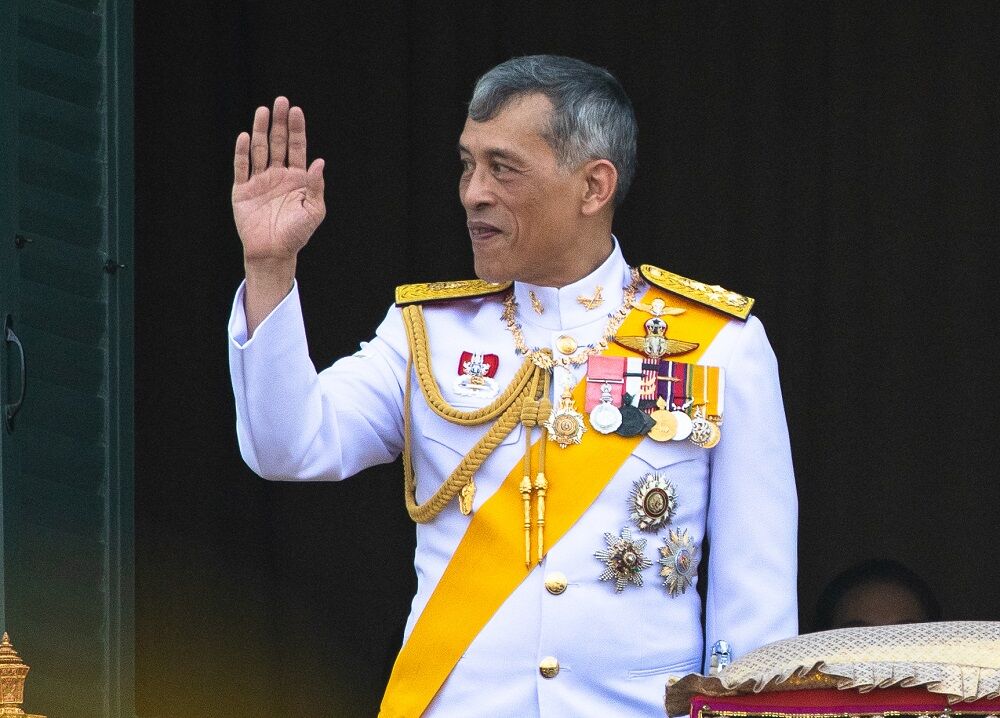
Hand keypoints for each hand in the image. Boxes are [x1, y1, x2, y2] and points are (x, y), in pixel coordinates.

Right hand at [232, 97, 325, 266]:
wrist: (273, 253)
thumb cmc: (297, 234)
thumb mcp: (313, 211)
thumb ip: (316, 186)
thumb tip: (320, 161)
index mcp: (297, 179)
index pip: (296, 147)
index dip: (296, 129)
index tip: (296, 110)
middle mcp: (278, 175)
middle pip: (278, 143)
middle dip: (279, 122)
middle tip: (280, 101)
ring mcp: (259, 181)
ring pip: (259, 150)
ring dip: (260, 130)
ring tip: (262, 111)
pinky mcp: (242, 190)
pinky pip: (242, 167)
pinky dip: (243, 152)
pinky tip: (246, 137)